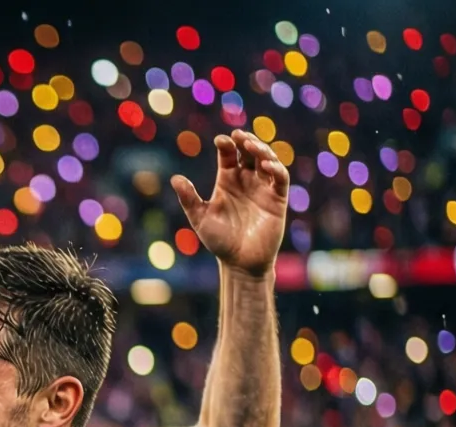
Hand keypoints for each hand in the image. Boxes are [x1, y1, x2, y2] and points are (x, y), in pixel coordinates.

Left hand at [171, 130, 288, 277]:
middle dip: (246, 141)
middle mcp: (246, 180)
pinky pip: (280, 178)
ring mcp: (263, 188)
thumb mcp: (200, 218)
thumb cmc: (219, 241)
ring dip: (261, 150)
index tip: (220, 140)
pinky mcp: (277, 199)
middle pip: (250, 152)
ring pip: (267, 160)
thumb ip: (189, 199)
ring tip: (251, 146)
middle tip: (238, 135)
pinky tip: (265, 166)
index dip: (226, 145)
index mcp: (228, 181)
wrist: (239, 262)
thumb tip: (175, 178)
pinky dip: (276, 169)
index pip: (229, 155)